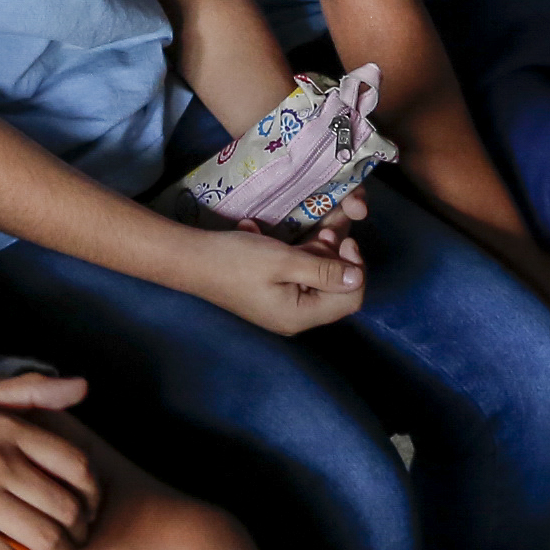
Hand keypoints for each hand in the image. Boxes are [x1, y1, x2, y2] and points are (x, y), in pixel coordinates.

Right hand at [178, 220, 365, 335]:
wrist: (191, 261)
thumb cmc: (236, 260)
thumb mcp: (283, 260)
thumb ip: (323, 269)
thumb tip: (357, 277)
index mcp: (301, 314)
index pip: (351, 298)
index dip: (355, 268)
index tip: (345, 240)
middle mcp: (295, 317)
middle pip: (335, 289)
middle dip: (334, 257)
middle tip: (321, 231)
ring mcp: (282, 307)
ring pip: (316, 279)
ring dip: (314, 253)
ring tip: (301, 234)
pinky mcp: (271, 295)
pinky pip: (296, 277)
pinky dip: (294, 256)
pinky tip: (272, 239)